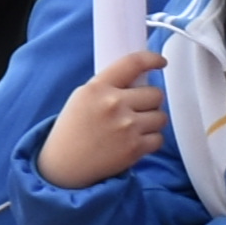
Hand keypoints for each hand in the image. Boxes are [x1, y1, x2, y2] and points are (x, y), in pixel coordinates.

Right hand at [33, 49, 169, 190]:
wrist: (64, 165)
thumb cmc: (73, 130)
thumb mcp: (82, 98)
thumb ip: (109, 86)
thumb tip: (141, 79)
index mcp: (97, 87)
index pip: (133, 63)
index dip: (152, 59)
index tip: (161, 61)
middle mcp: (113, 104)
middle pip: (155, 93)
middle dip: (150, 101)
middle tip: (137, 109)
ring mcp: (126, 127)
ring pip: (161, 116)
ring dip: (152, 121)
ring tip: (134, 127)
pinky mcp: (134, 148)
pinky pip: (159, 138)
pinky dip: (150, 141)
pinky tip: (134, 141)